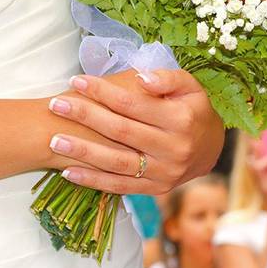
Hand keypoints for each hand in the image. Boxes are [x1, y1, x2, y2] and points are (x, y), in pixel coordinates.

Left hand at [46, 69, 223, 194]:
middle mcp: (173, 148)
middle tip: (56, 104)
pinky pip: (120, 186)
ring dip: (83, 152)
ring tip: (55, 141)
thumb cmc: (193, 109)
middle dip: (85, 116)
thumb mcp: (190, 86)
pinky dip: (93, 181)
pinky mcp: (156, 189)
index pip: (133, 104)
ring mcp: (164, 172)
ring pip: (117, 162)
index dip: (102, 92)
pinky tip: (68, 173)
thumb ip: (167, 78)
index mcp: (181, 119)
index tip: (76, 81)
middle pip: (121, 131)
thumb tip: (140, 79)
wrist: (211, 149)